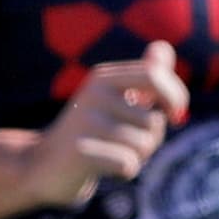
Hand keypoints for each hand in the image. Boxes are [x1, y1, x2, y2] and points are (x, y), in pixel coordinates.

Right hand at [19, 41, 186, 207]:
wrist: (43, 165)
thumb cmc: (92, 133)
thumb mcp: (117, 100)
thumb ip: (144, 77)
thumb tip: (165, 47)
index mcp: (103, 77)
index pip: (154, 74)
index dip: (175, 96)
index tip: (174, 115)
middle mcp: (93, 93)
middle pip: (154, 120)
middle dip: (153, 138)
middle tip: (130, 142)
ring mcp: (84, 121)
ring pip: (144, 145)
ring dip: (138, 157)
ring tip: (112, 154)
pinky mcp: (79, 151)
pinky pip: (128, 163)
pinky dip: (125, 170)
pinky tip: (105, 169)